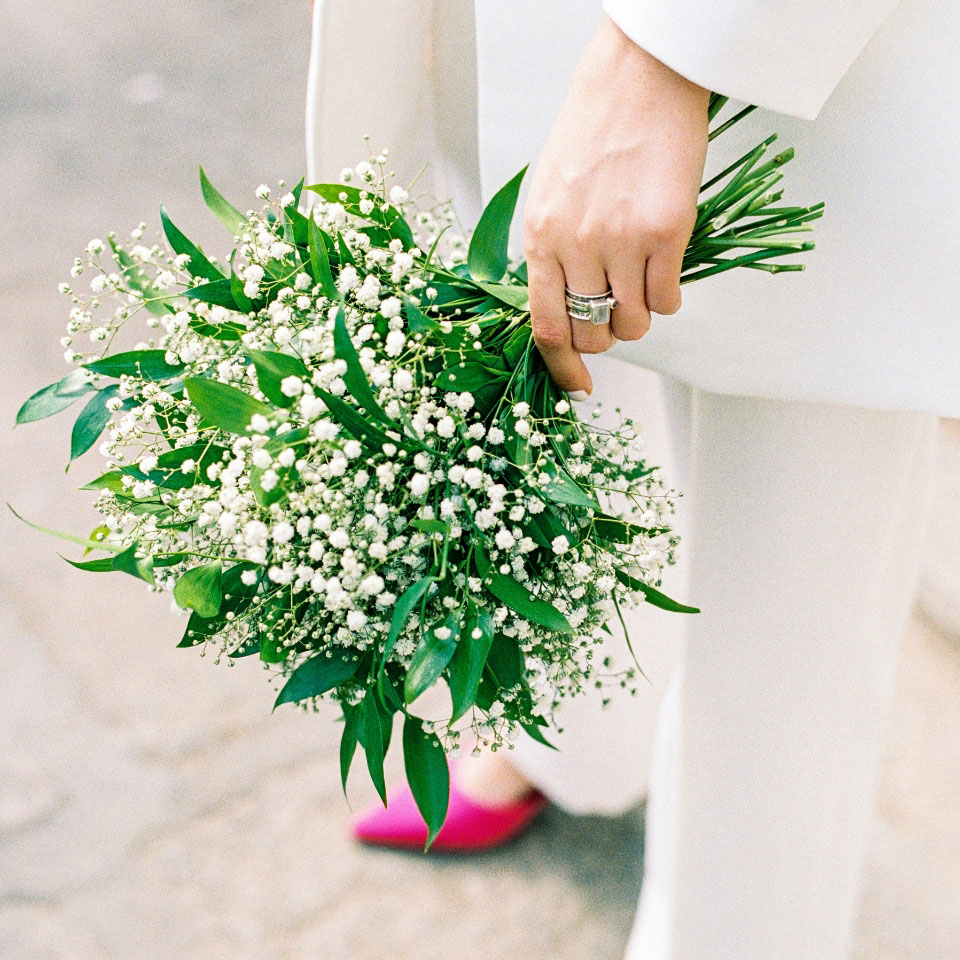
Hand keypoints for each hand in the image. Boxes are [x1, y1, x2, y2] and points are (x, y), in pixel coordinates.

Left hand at [523, 16, 709, 393]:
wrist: (637, 81)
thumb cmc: (592, 133)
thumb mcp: (547, 195)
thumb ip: (549, 252)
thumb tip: (561, 307)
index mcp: (539, 238)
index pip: (545, 327)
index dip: (562, 366)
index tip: (578, 383)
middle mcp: (576, 245)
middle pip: (592, 333)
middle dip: (606, 336)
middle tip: (616, 312)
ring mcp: (621, 240)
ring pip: (633, 323)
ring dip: (640, 316)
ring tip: (642, 282)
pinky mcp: (666, 231)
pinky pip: (668, 300)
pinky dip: (669, 298)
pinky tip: (665, 270)